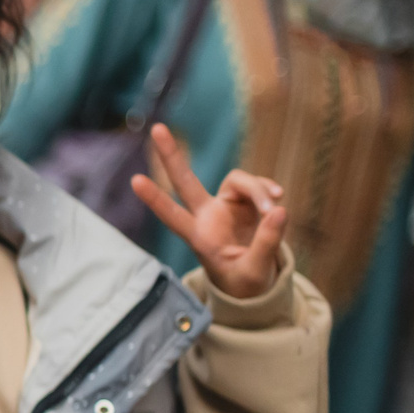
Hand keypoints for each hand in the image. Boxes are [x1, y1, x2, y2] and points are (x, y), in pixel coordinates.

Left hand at [131, 125, 288, 299]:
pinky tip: (278, 199)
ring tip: (274, 206)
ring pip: (237, 180)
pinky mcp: (246, 202)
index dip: (155, 199)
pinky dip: (267, 190)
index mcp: (199, 237)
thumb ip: (267, 242)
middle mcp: (207, 216)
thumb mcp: (255, 270)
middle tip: (156, 128)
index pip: (173, 216)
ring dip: (258, 190)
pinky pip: (257, 186)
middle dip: (172, 155)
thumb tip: (279, 210)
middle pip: (185, 181)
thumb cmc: (246, 282)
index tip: (134, 180)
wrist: (256, 284)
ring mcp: (225, 206)